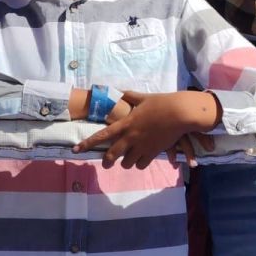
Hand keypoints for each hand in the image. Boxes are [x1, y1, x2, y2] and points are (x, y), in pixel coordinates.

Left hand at [72, 90, 221, 169]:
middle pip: (112, 154)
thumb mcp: (144, 97)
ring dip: (126, 162)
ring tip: (128, 160)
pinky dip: (140, 163)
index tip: (76, 150)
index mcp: (126, 123)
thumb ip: (131, 96)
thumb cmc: (162, 102)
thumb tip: (121, 91)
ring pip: (127, 162)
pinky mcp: (153, 152)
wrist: (179, 113)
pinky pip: (142, 164)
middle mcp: (131, 137)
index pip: (102, 135)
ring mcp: (141, 146)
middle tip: (107, 164)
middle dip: (107, 161)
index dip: (87, 143)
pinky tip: (142, 160)